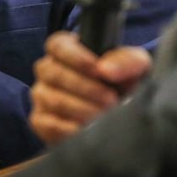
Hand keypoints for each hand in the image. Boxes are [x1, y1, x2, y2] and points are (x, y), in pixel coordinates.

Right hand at [29, 31, 150, 145]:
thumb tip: (105, 69)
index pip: (57, 45)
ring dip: (82, 110)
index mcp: (65, 49)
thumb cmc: (125, 84)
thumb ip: (125, 60)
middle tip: (111, 100)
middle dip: (86, 88)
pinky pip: (49, 124)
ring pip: (54, 100)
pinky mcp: (40, 121)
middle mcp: (48, 70)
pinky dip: (70, 129)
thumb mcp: (135, 67)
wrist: (122, 118)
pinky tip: (88, 130)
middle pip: (54, 73)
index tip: (99, 70)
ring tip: (104, 116)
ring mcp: (41, 96)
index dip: (76, 57)